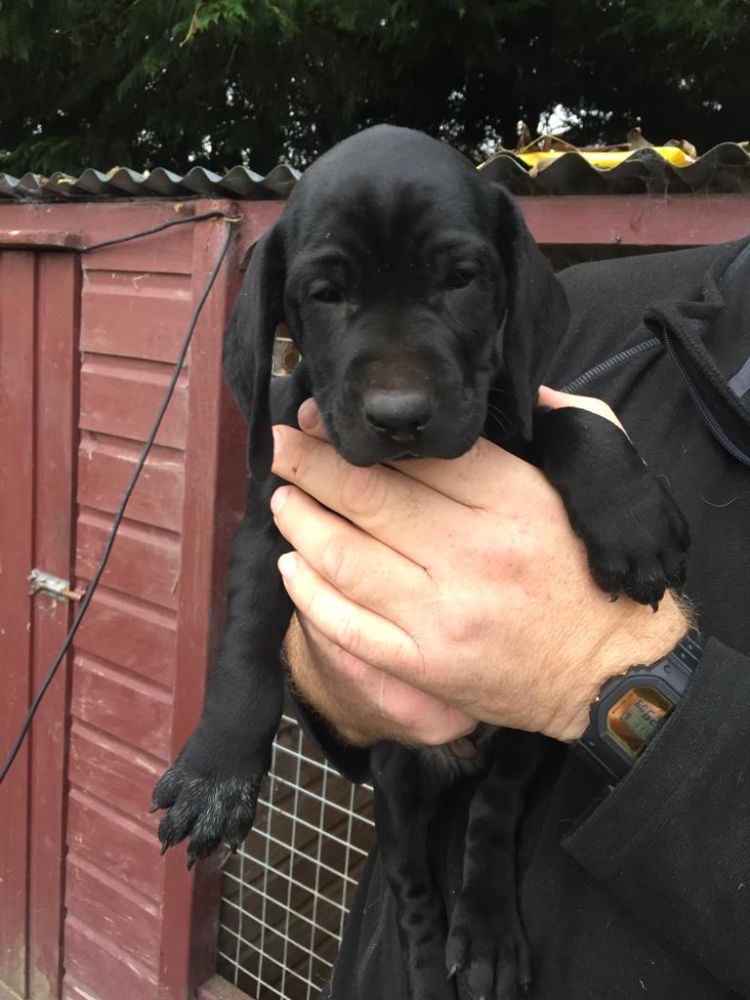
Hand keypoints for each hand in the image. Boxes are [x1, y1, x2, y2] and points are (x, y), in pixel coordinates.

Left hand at [273, 388, 688, 745]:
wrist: (607, 672)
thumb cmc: (588, 574)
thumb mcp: (587, 486)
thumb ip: (561, 423)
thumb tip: (525, 390)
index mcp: (514, 502)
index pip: (417, 454)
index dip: (359, 434)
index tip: (323, 419)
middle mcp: (472, 554)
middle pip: (368, 496)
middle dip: (308, 465)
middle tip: (280, 446)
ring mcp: (443, 614)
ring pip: (344, 556)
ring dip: (299, 522)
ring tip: (281, 499)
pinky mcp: (425, 664)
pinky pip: (346, 625)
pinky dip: (308, 594)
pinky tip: (292, 568)